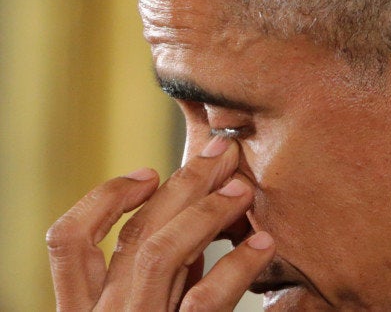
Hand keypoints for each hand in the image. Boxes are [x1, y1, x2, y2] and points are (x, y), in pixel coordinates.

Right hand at [46, 137, 274, 310]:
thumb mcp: (149, 310)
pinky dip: (236, 265)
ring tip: (242, 189)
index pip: (68, 240)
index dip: (104, 199)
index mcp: (85, 307)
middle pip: (134, 232)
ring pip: (161, 252)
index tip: (149, 172)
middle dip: (183, 183)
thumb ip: (163, 278)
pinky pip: (204, 298)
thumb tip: (195, 230)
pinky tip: (263, 244)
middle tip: (221, 153)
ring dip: (207, 210)